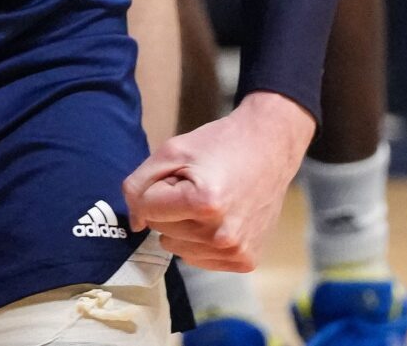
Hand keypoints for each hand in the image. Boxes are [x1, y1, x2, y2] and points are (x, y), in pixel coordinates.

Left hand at [123, 92, 315, 270]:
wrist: (270, 148)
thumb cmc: (219, 145)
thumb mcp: (172, 150)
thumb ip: (139, 185)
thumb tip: (135, 224)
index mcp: (204, 203)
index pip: (146, 209)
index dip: (157, 188)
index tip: (180, 175)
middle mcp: (222, 235)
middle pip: (160, 230)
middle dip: (172, 207)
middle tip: (198, 186)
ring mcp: (236, 251)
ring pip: (176, 247)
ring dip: (185, 225)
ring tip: (209, 202)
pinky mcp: (245, 260)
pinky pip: (198, 258)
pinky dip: (201, 240)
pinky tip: (220, 218)